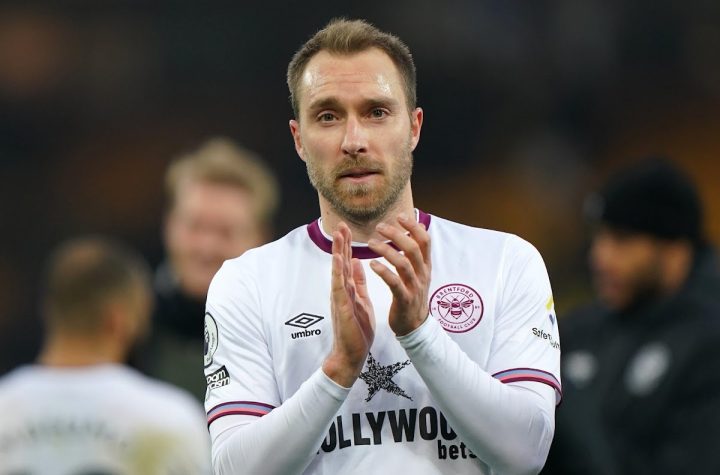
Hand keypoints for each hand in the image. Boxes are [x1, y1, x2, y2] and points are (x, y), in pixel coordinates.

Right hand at [323, 222, 375, 387]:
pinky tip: (338, 259)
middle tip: (340, 223)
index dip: (347, 245)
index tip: (347, 228)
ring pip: (337, 271)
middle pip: (340, 262)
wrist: (351, 354)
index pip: (346, 262)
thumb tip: (356, 262)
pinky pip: (339, 286)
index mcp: (348, 289)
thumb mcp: (361, 300)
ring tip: (338, 235)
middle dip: (341, 243)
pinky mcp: (341, 307)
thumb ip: (358, 281)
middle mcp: (341, 291)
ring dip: (337, 252)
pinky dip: (338, 272)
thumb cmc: (356, 330)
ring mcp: (339, 298)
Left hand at [368, 214, 431, 335]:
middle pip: (413, 248)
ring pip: (403, 263)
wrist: (415, 326)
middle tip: (380, 227)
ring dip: (386, 250)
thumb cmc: (413, 295)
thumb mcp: (419, 272)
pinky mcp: (404, 299)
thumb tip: (419, 227)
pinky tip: (371, 264)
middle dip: (396, 234)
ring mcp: (414, 287)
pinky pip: (394, 282)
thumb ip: (417, 252)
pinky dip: (383, 271)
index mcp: (425, 266)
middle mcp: (422, 274)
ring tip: (371, 243)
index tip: (399, 216)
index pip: (424, 240)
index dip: (413, 226)